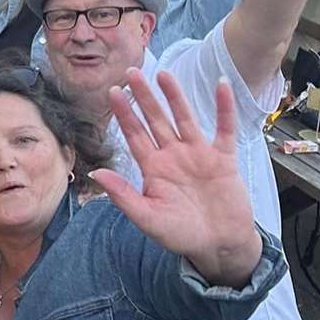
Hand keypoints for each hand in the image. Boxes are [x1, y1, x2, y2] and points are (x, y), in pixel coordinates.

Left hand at [91, 69, 261, 287]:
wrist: (219, 246)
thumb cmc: (181, 235)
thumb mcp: (147, 218)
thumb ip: (122, 195)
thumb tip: (95, 173)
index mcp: (152, 168)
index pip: (134, 135)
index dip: (124, 114)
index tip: (113, 92)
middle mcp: (173, 156)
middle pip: (155, 120)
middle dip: (144, 97)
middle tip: (131, 72)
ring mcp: (198, 154)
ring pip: (184, 118)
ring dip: (175, 96)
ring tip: (163, 74)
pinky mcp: (223, 158)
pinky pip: (224, 128)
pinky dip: (224, 107)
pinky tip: (221, 84)